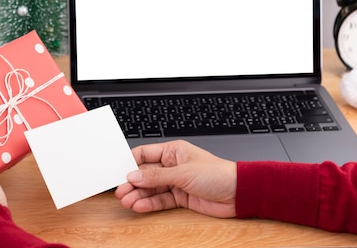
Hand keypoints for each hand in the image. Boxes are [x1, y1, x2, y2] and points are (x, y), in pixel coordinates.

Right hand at [114, 140, 236, 217]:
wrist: (237, 193)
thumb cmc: (218, 173)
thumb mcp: (183, 172)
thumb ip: (157, 176)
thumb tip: (135, 176)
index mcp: (174, 151)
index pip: (145, 154)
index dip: (131, 163)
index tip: (119, 172)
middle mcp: (173, 166)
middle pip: (146, 174)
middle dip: (132, 182)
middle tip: (120, 191)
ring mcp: (176, 182)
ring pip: (151, 189)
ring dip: (138, 195)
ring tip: (126, 201)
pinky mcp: (180, 198)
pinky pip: (160, 200)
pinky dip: (149, 204)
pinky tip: (139, 206)